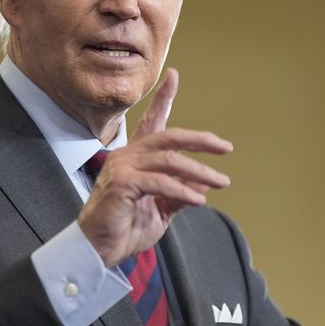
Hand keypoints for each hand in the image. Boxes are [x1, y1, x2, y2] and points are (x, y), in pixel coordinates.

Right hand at [77, 68, 232, 267]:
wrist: (99, 250)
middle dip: (200, 140)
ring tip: (221, 182)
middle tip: (225, 147)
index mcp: (136, 157)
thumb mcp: (161, 207)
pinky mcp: (121, 183)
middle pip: (169, 136)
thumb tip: (204, 182)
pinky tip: (199, 200)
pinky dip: (182, 190)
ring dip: (199, 171)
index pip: (152, 122)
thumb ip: (180, 191)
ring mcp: (122, 167)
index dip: (163, 98)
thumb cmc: (126, 227)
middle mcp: (128, 155)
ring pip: (169, 159)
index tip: (174, 76)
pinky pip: (159, 181)